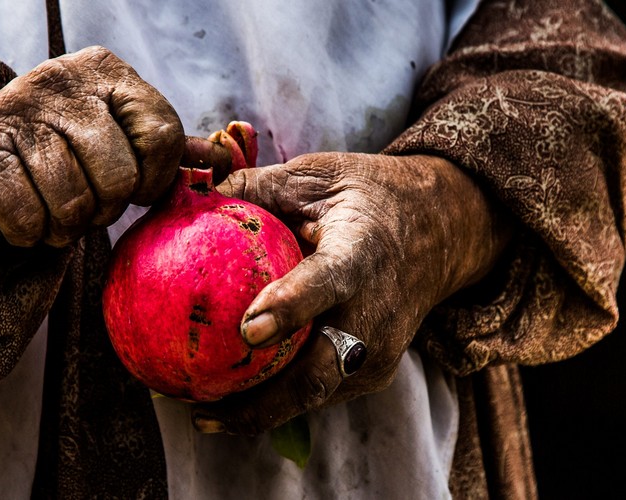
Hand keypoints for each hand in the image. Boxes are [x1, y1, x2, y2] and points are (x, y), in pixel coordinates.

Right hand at [0, 46, 183, 247]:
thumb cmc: (68, 153)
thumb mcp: (121, 138)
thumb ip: (167, 150)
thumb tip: (224, 162)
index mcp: (107, 73)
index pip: (161, 135)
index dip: (155, 180)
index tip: (136, 190)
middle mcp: (61, 81)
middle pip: (119, 176)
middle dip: (107, 209)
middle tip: (90, 205)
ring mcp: (14, 112)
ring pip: (73, 201)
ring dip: (68, 227)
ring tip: (58, 214)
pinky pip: (27, 216)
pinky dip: (30, 234)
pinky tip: (26, 218)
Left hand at [192, 152, 511, 434]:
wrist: (439, 232)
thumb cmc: (366, 197)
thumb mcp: (316, 176)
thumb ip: (254, 187)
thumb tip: (185, 193)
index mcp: (362, 252)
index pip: (329, 282)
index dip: (291, 308)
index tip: (248, 331)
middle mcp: (376, 310)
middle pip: (321, 371)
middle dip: (262, 402)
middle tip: (199, 409)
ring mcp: (379, 349)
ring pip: (314, 394)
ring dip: (258, 411)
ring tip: (201, 414)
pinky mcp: (373, 371)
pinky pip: (319, 391)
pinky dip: (277, 400)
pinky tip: (233, 399)